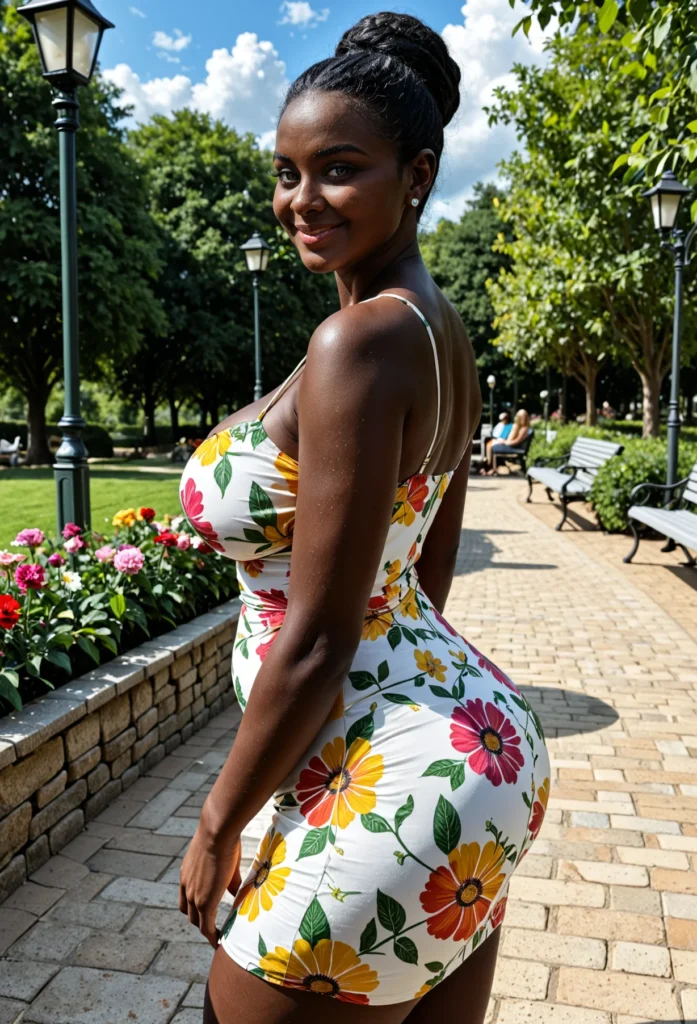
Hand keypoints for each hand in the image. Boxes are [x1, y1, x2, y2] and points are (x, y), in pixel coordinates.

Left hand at [179, 823, 241, 947]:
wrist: (217, 831)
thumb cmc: (223, 836)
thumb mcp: (222, 857)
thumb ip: (228, 879)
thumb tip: (237, 892)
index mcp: (187, 873)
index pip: (187, 898)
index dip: (196, 908)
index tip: (206, 914)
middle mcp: (186, 886)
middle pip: (190, 912)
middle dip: (201, 921)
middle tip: (214, 927)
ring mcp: (194, 895)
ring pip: (197, 921)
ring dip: (207, 930)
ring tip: (219, 938)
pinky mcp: (205, 902)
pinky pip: (206, 927)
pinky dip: (212, 936)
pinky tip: (220, 942)